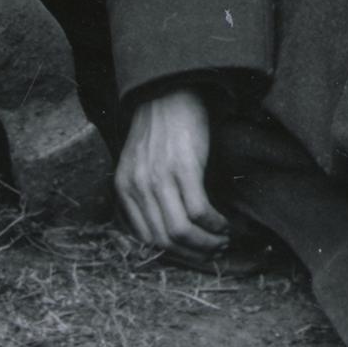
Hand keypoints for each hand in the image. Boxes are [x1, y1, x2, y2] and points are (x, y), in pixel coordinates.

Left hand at [116, 85, 219, 255]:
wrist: (168, 92)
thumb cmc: (159, 129)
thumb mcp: (139, 164)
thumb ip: (144, 193)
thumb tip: (169, 231)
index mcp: (124, 187)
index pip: (146, 239)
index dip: (173, 253)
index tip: (193, 254)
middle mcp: (137, 186)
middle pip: (164, 241)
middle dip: (192, 254)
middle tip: (212, 252)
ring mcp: (158, 178)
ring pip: (182, 232)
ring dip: (207, 243)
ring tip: (222, 240)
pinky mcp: (183, 168)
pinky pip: (199, 211)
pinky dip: (215, 224)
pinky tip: (224, 222)